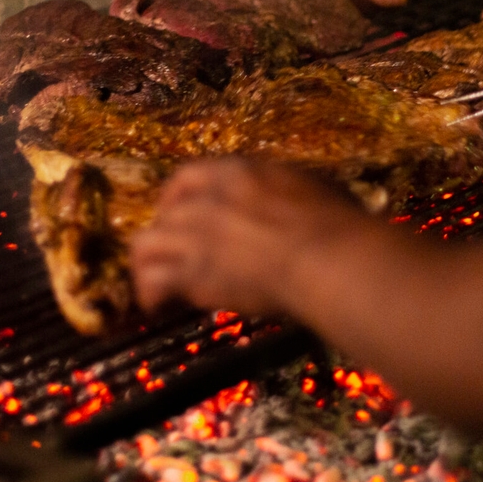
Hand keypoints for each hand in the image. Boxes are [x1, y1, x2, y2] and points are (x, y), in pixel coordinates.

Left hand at [128, 159, 371, 316]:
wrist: (329, 258)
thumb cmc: (337, 224)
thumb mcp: (309, 190)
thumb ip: (284, 194)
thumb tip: (294, 203)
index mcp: (236, 172)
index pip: (187, 177)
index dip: (176, 198)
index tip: (180, 213)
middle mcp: (206, 199)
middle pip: (165, 214)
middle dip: (166, 236)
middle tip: (178, 258)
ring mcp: (195, 236)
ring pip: (145, 245)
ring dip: (149, 265)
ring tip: (158, 288)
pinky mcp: (192, 274)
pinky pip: (152, 282)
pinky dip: (152, 296)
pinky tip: (160, 309)